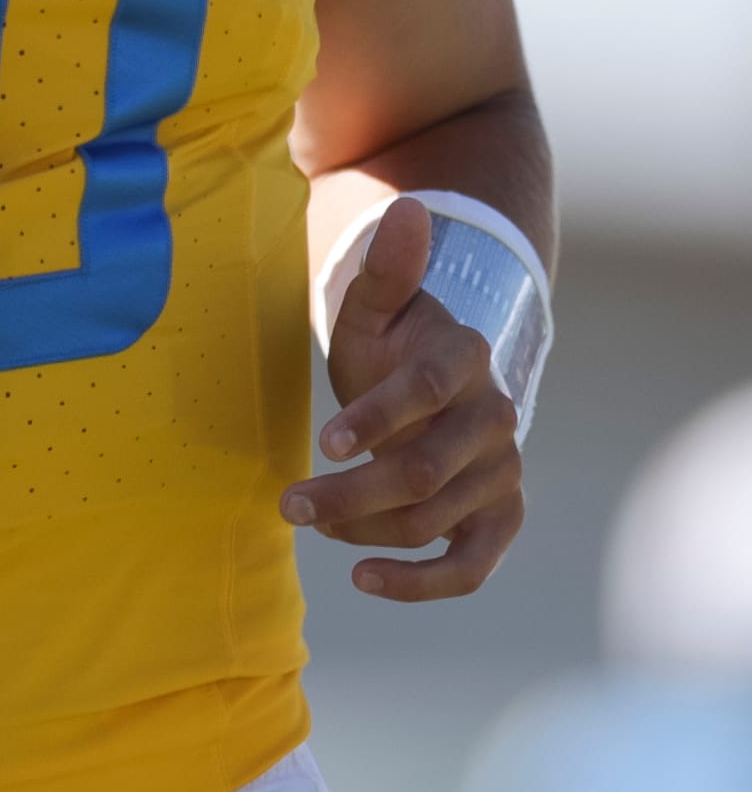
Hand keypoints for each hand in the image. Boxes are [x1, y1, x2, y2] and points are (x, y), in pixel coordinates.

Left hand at [281, 196, 523, 601]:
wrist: (428, 392)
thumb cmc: (389, 348)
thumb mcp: (374, 308)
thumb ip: (385, 268)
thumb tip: (405, 207)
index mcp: (466, 357)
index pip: (430, 390)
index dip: (379, 417)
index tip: (325, 442)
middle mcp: (496, 418)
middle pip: (423, 472)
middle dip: (349, 493)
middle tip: (288, 504)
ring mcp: (503, 473)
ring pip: (431, 522)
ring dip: (362, 530)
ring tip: (310, 520)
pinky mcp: (500, 519)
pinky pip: (471, 568)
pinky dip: (420, 584)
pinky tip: (363, 578)